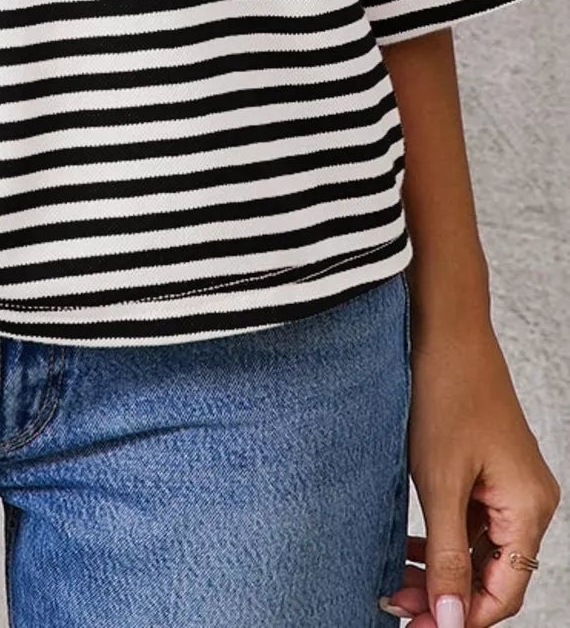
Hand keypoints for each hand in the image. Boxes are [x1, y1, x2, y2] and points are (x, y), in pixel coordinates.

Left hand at [381, 319, 560, 624]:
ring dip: (441, 570)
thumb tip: (447, 621)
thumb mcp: (438, 481)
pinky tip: (409, 549)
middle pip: (492, 575)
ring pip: (479, 549)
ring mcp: (509, 483)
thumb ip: (447, 556)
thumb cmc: (444, 392)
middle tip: (396, 607)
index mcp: (529, 508)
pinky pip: (471, 521)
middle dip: (446, 597)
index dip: (461, 619)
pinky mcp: (487, 468)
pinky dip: (442, 539)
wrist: (442, 325)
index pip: (502, 591)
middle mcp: (529, 500)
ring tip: (395, 583)